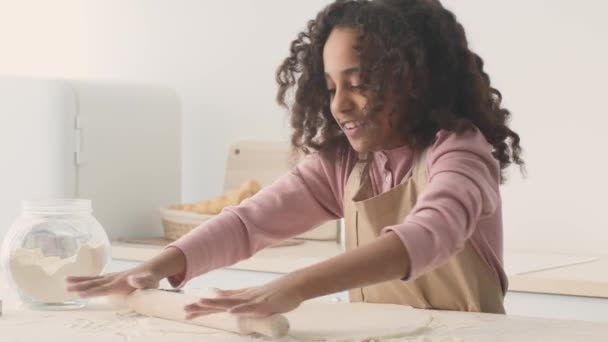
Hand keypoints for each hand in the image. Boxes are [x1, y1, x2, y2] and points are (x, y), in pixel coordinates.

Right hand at [65, 267, 160, 297]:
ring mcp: (112, 277)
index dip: (92, 292)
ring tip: (65, 281)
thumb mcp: (149, 281)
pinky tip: (78, 280)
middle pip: (95, 283)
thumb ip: (141, 281)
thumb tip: (132, 279)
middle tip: (66, 289)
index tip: (79, 294)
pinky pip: (97, 278)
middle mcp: (114, 278)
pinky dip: (86, 279)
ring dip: (80, 281)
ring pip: (93, 279)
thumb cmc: (150, 278)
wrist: (151, 269)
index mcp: (121, 282)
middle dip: (80, 286)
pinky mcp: (111, 277)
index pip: (104, 288)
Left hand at [184, 275, 304, 318]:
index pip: (218, 303)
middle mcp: (244, 297)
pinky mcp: (265, 304)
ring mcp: (254, 300)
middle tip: (185, 310)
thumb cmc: (275, 293)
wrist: (294, 285)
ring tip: (201, 304)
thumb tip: (224, 302)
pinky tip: (230, 312)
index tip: (186, 311)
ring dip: (216, 304)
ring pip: (232, 303)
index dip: (202, 307)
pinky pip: (251, 308)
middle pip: (220, 303)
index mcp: (241, 297)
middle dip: (202, 307)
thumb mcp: (253, 297)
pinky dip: (240, 309)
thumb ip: (239, 299)